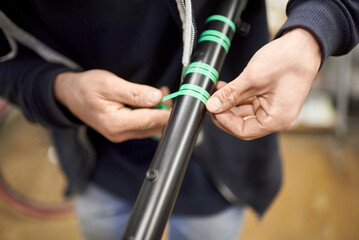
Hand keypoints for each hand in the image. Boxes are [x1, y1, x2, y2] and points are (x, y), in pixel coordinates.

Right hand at [54, 69, 170, 141]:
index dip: (168, 111)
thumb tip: (157, 98)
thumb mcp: (110, 84)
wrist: (69, 95)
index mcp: (117, 123)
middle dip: (165, 111)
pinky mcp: (121, 132)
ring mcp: (121, 135)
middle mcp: (120, 134)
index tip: (180, 102)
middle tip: (169, 92)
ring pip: (150, 127)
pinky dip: (151, 115)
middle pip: (153, 126)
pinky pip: (142, 126)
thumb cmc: (87, 87)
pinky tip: (152, 101)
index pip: (151, 120)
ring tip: (161, 93)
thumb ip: (135, 92)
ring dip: (159, 112)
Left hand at [206, 28, 320, 139]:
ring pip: (245, 113)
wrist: (305, 43)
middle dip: (225, 113)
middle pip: (243, 124)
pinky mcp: (271, 99)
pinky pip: (250, 103)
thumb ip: (230, 94)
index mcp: (277, 119)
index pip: (244, 131)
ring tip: (216, 91)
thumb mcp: (252, 79)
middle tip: (211, 101)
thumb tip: (212, 105)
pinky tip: (226, 88)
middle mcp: (278, 118)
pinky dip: (238, 97)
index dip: (224, 121)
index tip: (213, 109)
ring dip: (229, 103)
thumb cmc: (288, 60)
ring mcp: (275, 108)